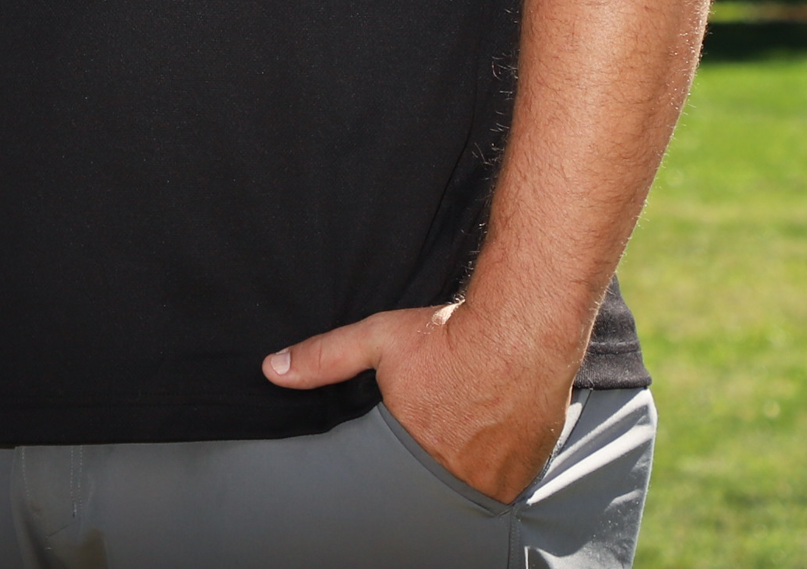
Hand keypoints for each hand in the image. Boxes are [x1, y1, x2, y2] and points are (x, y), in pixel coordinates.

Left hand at [263, 301, 569, 502]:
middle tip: (444, 422)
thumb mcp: (378, 340)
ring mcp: (502, 476)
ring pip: (478, 480)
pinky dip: (502, 457)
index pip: (399, 473)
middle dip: (438, 455)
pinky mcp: (533, 466)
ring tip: (470, 424)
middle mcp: (462, 475)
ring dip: (472, 460)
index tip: (413, 427)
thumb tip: (273, 369)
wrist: (523, 327)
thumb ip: (324, 358)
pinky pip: (512, 475)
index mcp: (418, 454)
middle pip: (440, 478)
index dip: (406, 447)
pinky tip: (496, 427)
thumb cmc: (451, 336)